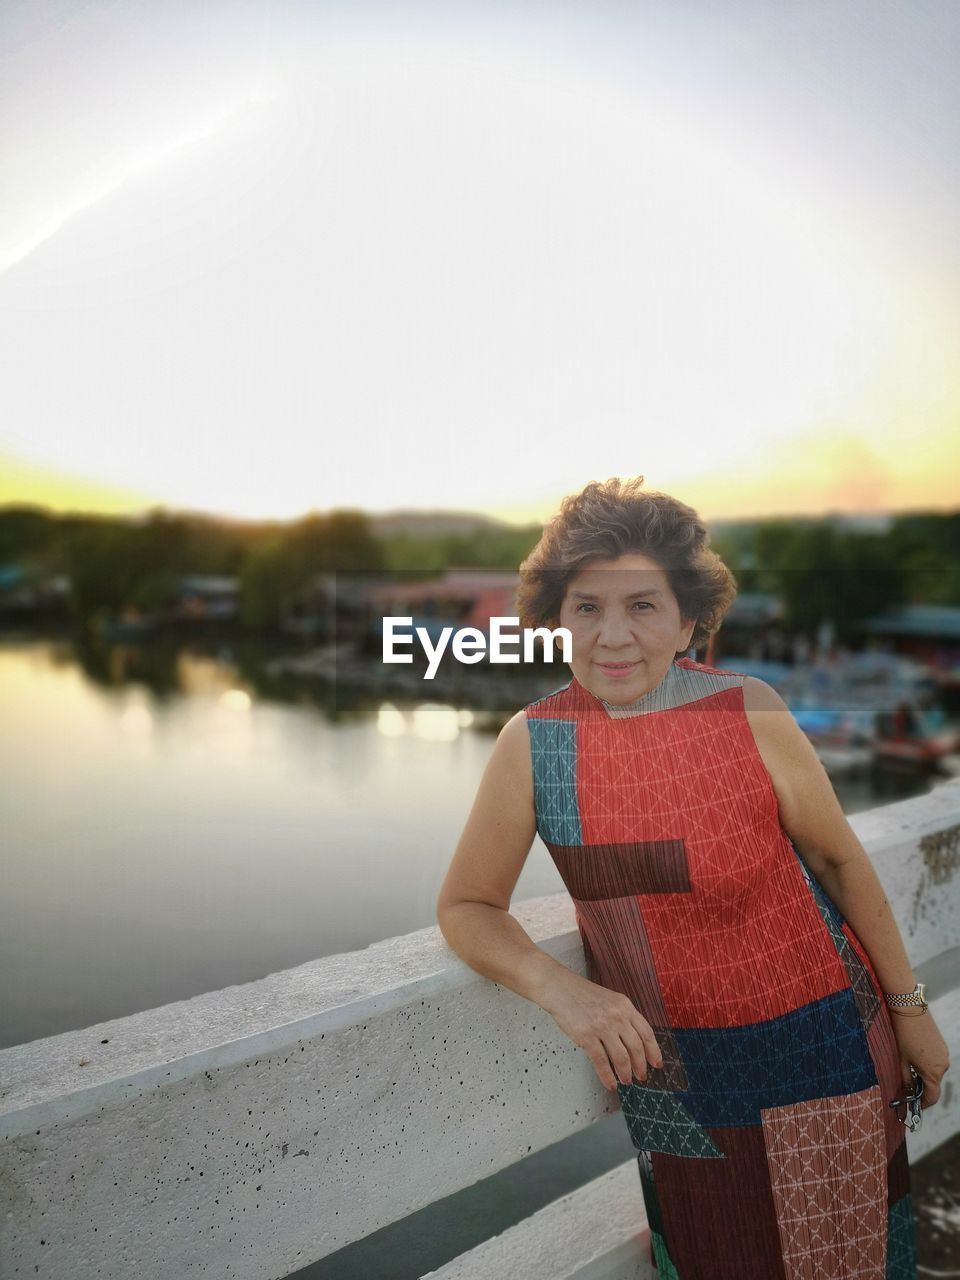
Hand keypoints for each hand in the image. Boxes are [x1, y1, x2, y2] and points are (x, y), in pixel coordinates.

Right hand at [538, 970, 662, 1090]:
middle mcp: (617, 1016)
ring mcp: (602, 1027)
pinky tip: (610, 1084)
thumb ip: (623, 1017)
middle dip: (640, 1067)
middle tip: (641, 1077)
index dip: (654, 1051)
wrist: (559, 988)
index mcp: (625, 1006)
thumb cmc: (582, 994)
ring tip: (626, 1081)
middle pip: (636, 1048)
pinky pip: (601, 1062)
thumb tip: (634, 1043)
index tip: (657, 1064)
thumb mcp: (610, 1000)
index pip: (646, 1033)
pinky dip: (607, 1077)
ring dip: (626, 1074)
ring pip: (621, 1058)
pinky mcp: (586, 1037)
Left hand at [889, 1008, 949, 1107]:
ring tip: (910, 1068)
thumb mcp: (902, 1060)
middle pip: (934, 1084)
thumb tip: (906, 1092)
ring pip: (935, 1072)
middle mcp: (943, 1066)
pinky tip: (916, 1056)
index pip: (932, 1097)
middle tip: (908, 1086)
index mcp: (933, 1072)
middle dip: (922, 1087)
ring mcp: (945, 1055)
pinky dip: (928, 1064)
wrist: (911, 1011)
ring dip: (924, 1074)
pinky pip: (937, 1062)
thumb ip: (906, 1079)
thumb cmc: (903, 1036)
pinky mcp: (943, 1047)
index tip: (915, 1105)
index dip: (923, 1104)